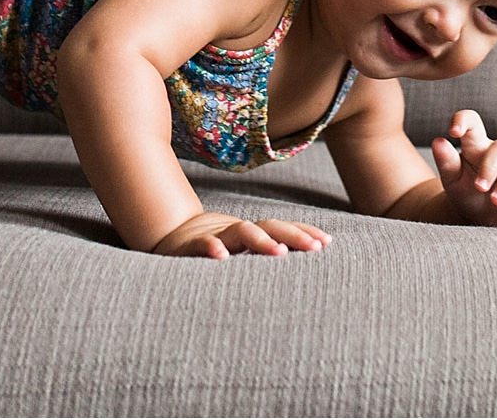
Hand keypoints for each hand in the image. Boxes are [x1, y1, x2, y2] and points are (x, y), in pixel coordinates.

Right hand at [149, 210, 331, 258]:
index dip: (303, 233)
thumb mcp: (239, 254)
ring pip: (241, 232)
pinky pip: (202, 245)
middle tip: (316, 248)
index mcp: (251, 235)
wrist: (169, 238)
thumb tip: (300, 270)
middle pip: (270, 226)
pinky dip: (211, 248)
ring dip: (261, 240)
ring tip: (280, 253)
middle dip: (294, 236)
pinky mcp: (190, 246)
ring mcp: (215, 236)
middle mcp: (237, 231)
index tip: (327, 243)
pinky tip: (221, 257)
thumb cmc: (213, 250)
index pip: (282, 229)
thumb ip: (262, 256)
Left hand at [431, 109, 496, 227]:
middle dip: (490, 168)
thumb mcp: (452, 179)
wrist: (477, 218)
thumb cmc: (465, 192)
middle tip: (479, 188)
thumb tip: (438, 142)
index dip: (464, 120)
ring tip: (495, 201)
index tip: (453, 132)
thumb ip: (446, 161)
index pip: (473, 122)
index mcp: (477, 145)